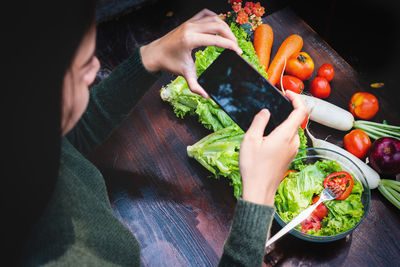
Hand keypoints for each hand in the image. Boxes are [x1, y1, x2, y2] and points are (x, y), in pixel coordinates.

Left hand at [140, 9, 241, 97]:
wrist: (155, 53)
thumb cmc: (169, 63)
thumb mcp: (184, 74)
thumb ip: (195, 86)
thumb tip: (206, 96)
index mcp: (190, 39)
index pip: (216, 39)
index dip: (230, 45)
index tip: (238, 52)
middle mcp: (191, 28)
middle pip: (218, 25)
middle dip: (230, 35)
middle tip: (236, 46)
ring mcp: (190, 22)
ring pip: (214, 18)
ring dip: (225, 27)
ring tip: (230, 38)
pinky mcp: (189, 21)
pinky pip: (206, 14)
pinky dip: (215, 18)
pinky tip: (219, 26)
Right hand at [239, 91, 307, 205]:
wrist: (259, 191)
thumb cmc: (254, 167)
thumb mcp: (250, 140)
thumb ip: (259, 122)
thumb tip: (265, 111)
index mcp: (285, 135)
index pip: (301, 111)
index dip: (297, 98)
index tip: (287, 93)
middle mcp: (293, 142)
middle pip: (296, 119)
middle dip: (287, 109)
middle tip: (274, 104)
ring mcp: (292, 150)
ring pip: (292, 130)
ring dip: (283, 121)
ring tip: (267, 121)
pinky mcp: (288, 157)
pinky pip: (288, 139)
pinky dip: (281, 132)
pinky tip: (267, 136)